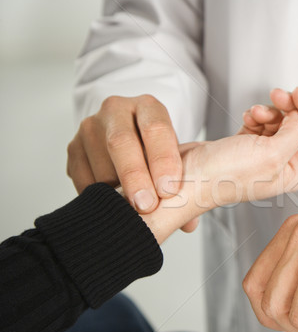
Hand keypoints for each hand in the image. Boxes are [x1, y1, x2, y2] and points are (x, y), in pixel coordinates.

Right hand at [67, 95, 181, 212]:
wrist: (131, 141)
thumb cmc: (158, 152)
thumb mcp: (175, 158)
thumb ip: (184, 185)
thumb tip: (189, 224)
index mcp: (148, 107)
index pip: (156, 129)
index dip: (162, 160)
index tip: (169, 190)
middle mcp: (116, 111)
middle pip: (121, 142)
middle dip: (135, 177)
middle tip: (146, 206)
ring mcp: (90, 128)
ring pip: (100, 164)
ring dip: (116, 193)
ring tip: (133, 213)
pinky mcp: (73, 149)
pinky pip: (83, 179)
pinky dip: (98, 198)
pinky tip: (114, 208)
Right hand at [141, 87, 297, 242]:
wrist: (189, 177)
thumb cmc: (223, 176)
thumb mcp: (270, 154)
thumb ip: (295, 135)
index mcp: (294, 173)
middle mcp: (282, 166)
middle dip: (291, 107)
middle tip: (277, 94)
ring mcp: (264, 156)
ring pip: (280, 122)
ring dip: (269, 111)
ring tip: (254, 113)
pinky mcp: (246, 146)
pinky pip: (261, 123)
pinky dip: (256, 115)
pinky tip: (246, 117)